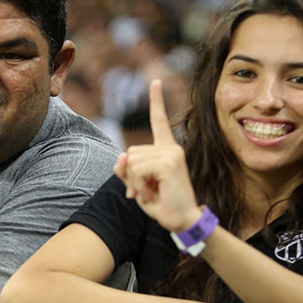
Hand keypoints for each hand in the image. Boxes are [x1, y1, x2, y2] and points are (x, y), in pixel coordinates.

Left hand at [113, 79, 201, 232]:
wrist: (182, 221)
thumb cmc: (162, 203)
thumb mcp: (138, 185)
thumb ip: (126, 170)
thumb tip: (120, 156)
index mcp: (167, 150)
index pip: (159, 122)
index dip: (156, 101)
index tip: (155, 81)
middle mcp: (171, 148)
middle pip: (130, 152)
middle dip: (130, 175)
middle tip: (147, 190)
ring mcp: (171, 154)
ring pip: (131, 161)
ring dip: (134, 181)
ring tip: (151, 192)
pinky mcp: (168, 163)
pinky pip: (136, 169)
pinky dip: (137, 185)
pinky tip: (151, 193)